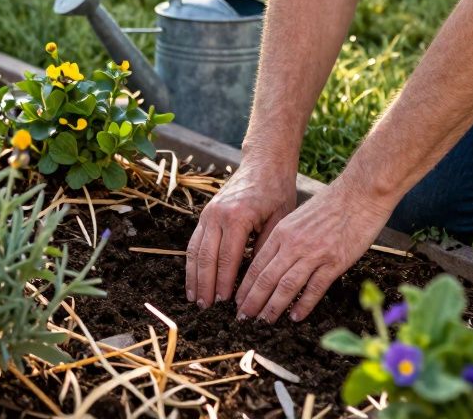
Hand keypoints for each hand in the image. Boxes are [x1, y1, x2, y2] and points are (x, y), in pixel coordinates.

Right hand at [185, 162, 296, 307]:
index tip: (226, 304)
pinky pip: (194, 242)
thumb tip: (257, 281)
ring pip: (195, 251)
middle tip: (206, 308)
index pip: (228, 258)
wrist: (264, 163)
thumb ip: (266, 248)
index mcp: (237, 217)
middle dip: (205, 285)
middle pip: (206, 257)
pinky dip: (192, 263)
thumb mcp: (280, 220)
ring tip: (196, 299)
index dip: (225, 282)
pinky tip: (193, 279)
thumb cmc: (277, 191)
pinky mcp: (205, 214)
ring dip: (194, 277)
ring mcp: (208, 214)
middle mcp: (217, 215)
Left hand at [234, 177, 393, 322]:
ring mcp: (314, 254)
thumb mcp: (297, 218)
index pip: (256, 265)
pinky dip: (303, 304)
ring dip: (273, 307)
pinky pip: (315, 288)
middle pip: (266, 278)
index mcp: (281, 232)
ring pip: (286, 286)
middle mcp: (293, 244)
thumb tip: (271, 262)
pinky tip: (295, 316)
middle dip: (252, 301)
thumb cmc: (330, 205)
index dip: (244, 286)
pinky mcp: (335, 262)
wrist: (359, 194)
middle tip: (243, 318)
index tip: (237, 301)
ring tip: (264, 321)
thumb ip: (284, 239)